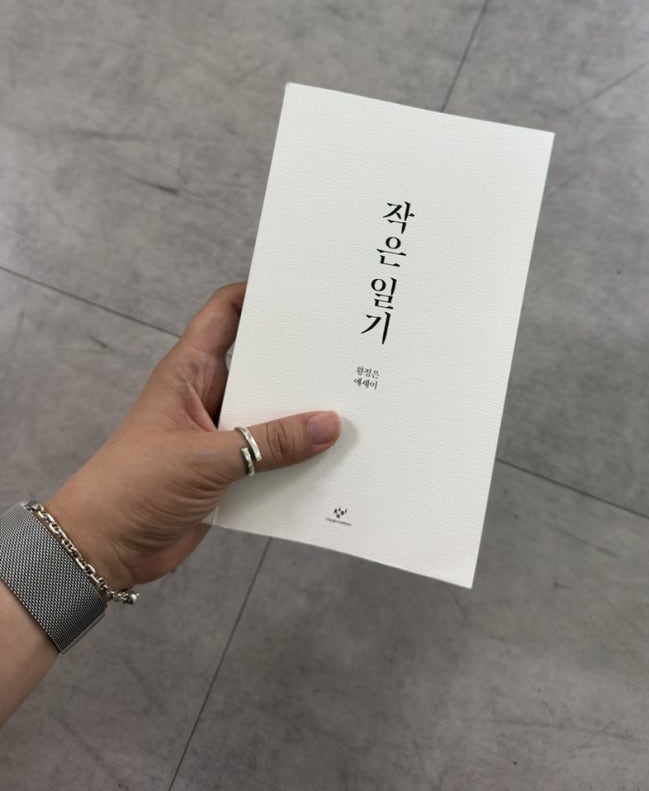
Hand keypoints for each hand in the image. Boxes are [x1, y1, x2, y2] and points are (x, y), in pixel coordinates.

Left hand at [45, 283, 339, 590]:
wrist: (104, 548)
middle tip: (348, 354)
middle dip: (300, 362)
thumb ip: (270, 443)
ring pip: (271, 413)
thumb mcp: (205, 459)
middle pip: (261, 365)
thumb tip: (328, 425)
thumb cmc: (133, 486)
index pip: (225, 314)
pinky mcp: (228, 470)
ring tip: (354, 409)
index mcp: (189, 372)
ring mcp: (218, 433)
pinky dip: (297, 458)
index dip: (260, 296)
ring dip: (303, 417)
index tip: (305, 290)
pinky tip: (331, 460)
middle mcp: (207, 395)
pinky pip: (271, 455)